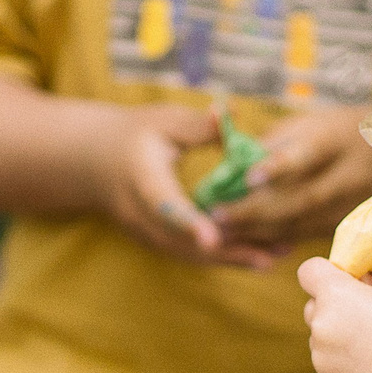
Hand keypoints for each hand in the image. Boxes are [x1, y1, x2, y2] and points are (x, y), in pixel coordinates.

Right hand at [93, 103, 275, 268]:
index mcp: (141, 179)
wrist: (96, 163)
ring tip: (275, 257)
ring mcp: (146, 233)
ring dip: (231, 259)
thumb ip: (197, 124)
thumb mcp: (162, 121)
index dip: (187, 221)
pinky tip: (258, 258)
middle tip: (271, 252)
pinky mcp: (157, 242)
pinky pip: (190, 255)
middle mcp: (140, 214)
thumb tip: (227, 113)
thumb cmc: (135, 135)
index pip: (163, 204)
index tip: (211, 238)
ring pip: (189, 254)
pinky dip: (223, 258)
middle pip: (183, 241)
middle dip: (227, 250)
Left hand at [209, 106, 371, 252]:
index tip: (248, 178)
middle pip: (301, 198)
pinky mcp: (343, 225)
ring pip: (301, 222)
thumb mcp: (308, 125)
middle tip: (217, 215)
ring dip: (259, 230)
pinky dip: (274, 240)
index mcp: (334, 140)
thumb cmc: (335, 133)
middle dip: (256, 210)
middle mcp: (345, 175)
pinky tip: (247, 240)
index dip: (278, 167)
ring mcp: (348, 205)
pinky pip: (305, 235)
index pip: (306, 155)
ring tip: (222, 231)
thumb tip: (230, 166)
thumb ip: (271, 145)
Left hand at [298, 257, 371, 372]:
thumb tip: (338, 295)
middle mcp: (321, 324)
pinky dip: (345, 366)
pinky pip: (330, 367)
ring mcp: (323, 357)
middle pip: (312, 309)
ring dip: (337, 341)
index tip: (338, 282)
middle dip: (330, 311)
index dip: (323, 274)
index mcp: (335, 294)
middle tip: (360, 318)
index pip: (309, 272)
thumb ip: (354, 291)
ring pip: (320, 341)